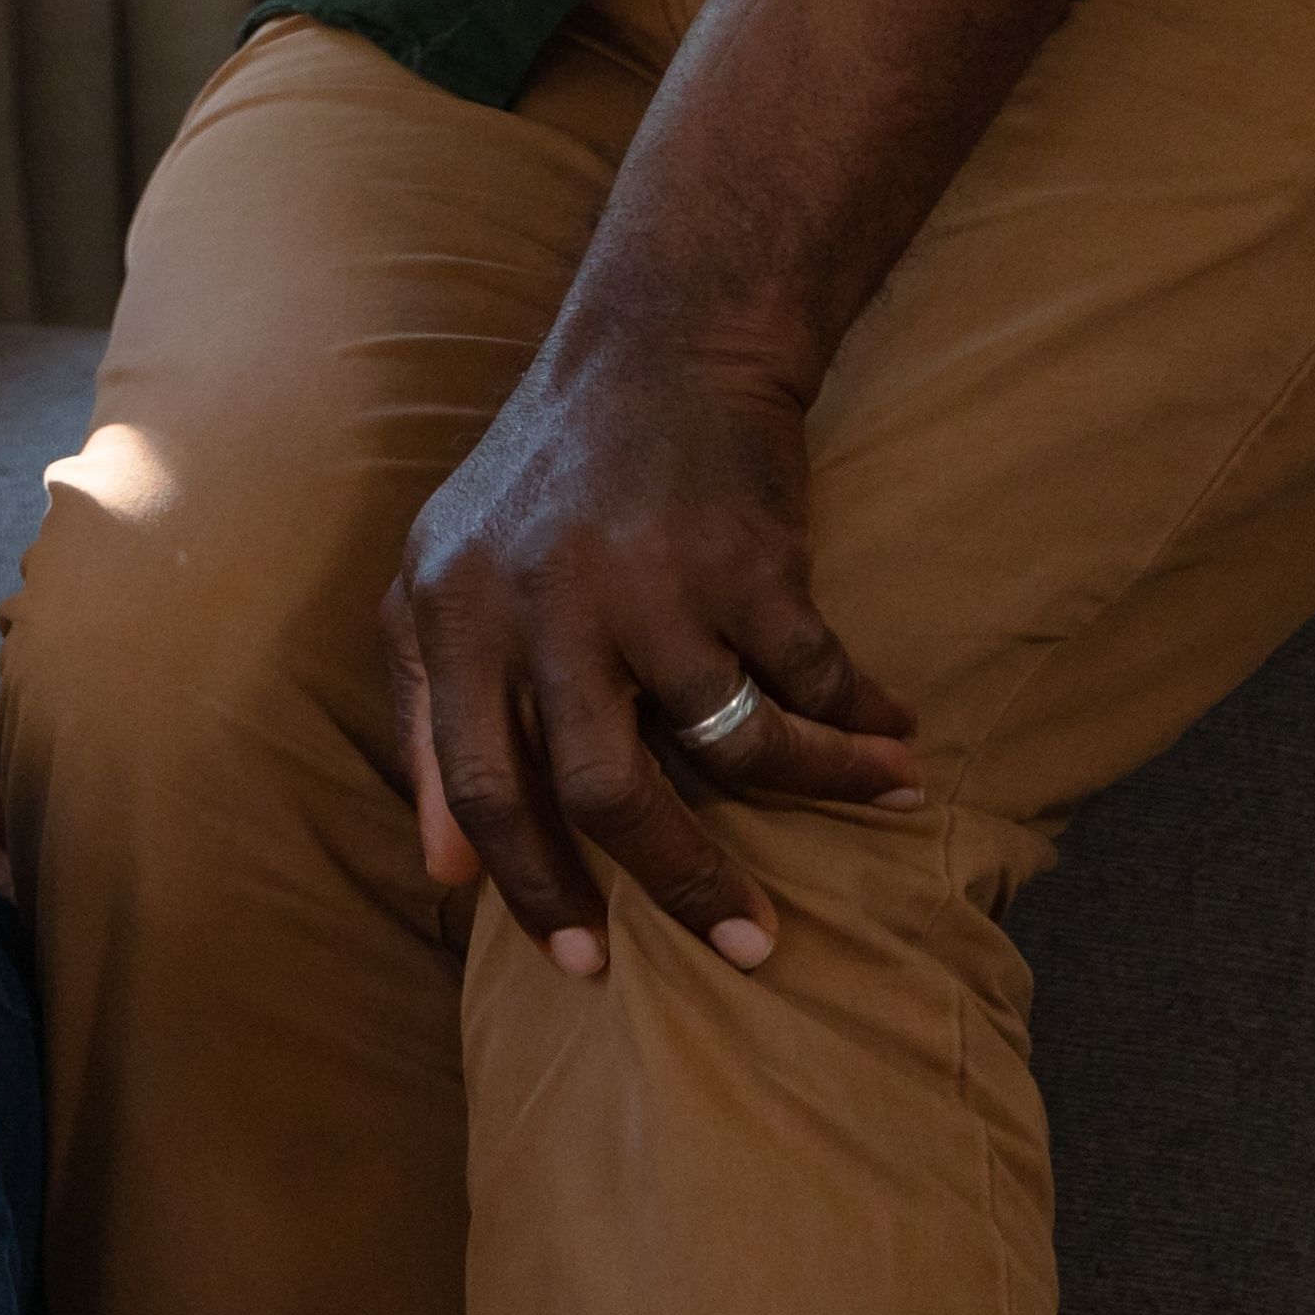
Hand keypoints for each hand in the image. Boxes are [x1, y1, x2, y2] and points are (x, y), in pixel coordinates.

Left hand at [382, 333, 920, 981]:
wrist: (656, 347)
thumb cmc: (540, 483)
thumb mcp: (440, 582)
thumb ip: (423, 718)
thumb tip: (440, 874)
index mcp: (449, 618)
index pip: (477, 788)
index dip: (532, 887)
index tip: (587, 968)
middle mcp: (538, 605)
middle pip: (604, 791)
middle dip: (684, 885)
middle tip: (748, 946)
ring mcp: (645, 582)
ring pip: (732, 745)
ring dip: (820, 791)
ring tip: (876, 804)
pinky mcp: (746, 558)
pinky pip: (814, 678)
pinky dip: (861, 724)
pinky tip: (892, 742)